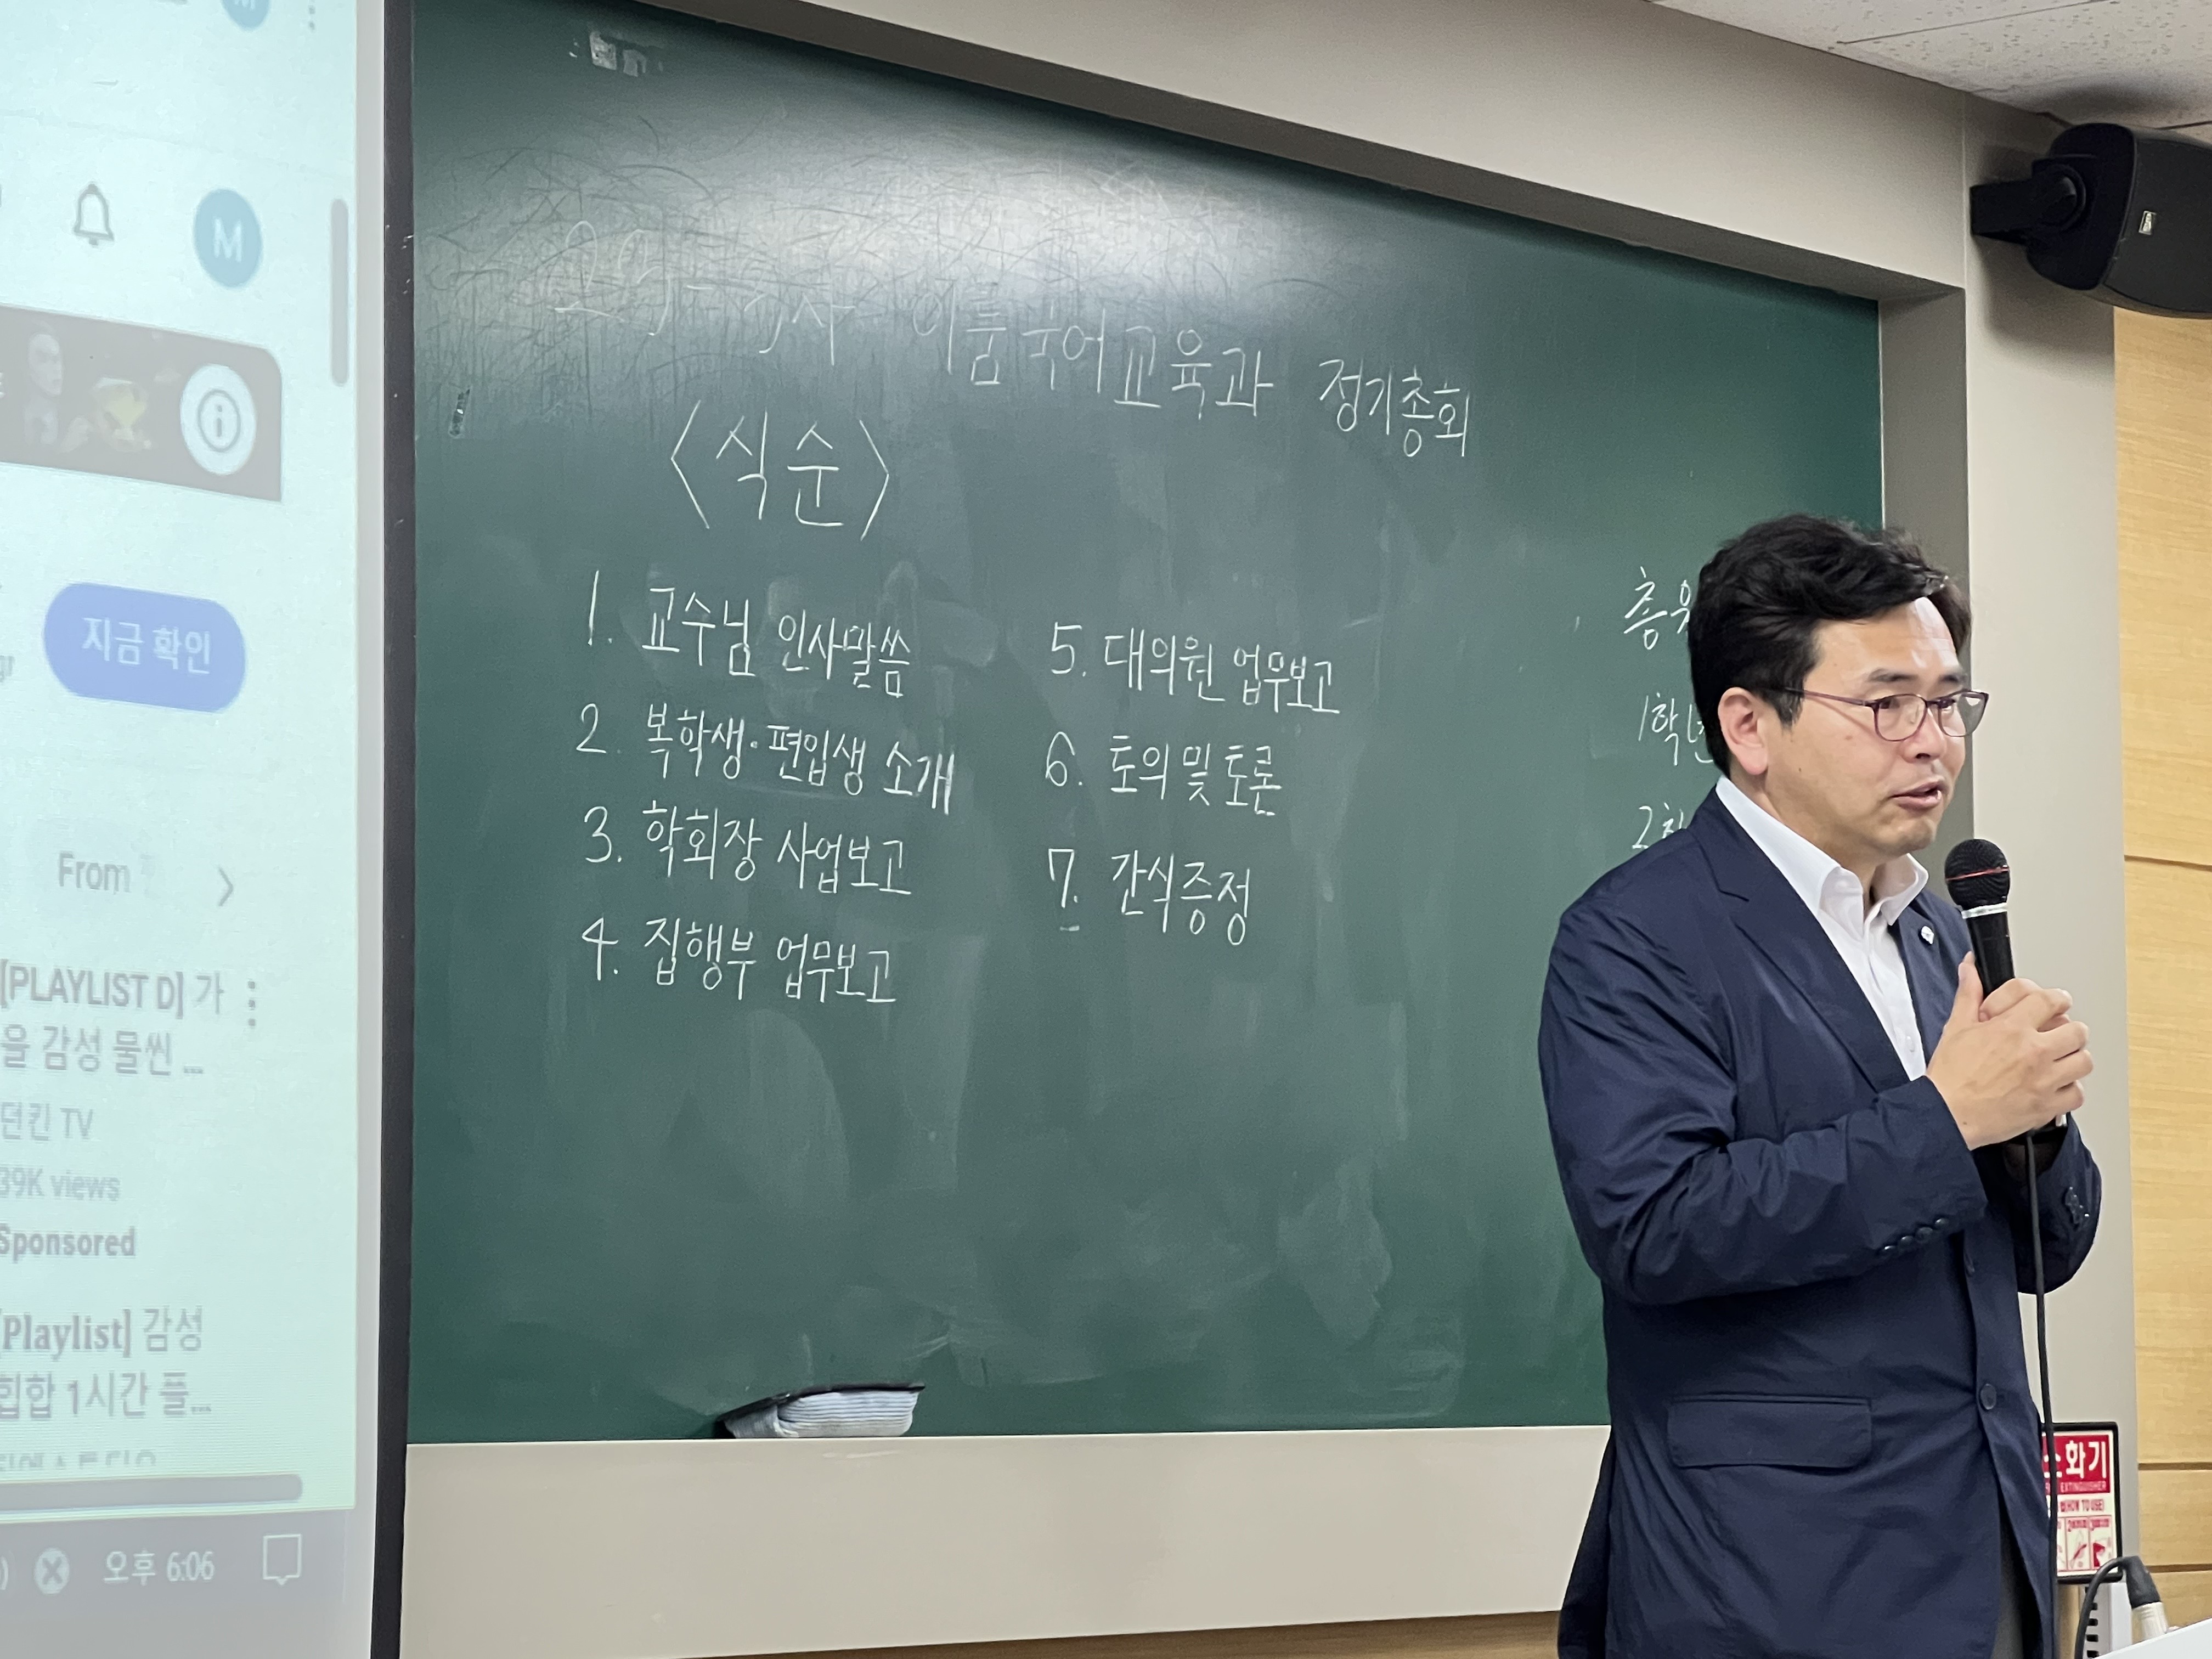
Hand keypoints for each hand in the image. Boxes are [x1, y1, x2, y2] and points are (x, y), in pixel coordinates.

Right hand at [1924, 954, 2092, 1149]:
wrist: (1946, 1114)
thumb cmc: (1950, 1076)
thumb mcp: (1956, 1027)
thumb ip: (1969, 994)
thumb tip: (1969, 969)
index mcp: (2012, 1028)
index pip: (2051, 1000)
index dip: (2056, 999)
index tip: (2055, 1004)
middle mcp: (2034, 1052)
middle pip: (2077, 1030)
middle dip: (2067, 1030)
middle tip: (2056, 1035)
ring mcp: (2044, 1080)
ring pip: (2084, 1061)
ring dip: (2073, 1059)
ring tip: (2058, 1061)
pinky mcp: (2047, 1106)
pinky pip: (2078, 1094)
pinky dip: (2070, 1090)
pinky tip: (2055, 1087)